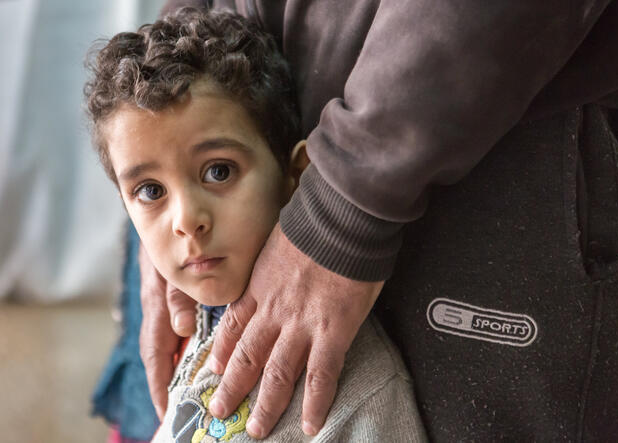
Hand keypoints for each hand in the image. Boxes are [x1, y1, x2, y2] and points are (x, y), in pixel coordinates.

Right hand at [139, 243, 196, 417]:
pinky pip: (183, 327)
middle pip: (162, 355)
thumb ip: (179, 294)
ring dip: (182, 367)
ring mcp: (168, 303)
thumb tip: (181, 329)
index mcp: (157, 305)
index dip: (161, 385)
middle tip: (185, 412)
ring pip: (173, 343)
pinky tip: (206, 356)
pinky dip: (191, 346)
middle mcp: (160, 308)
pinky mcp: (179, 295)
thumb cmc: (175, 237)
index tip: (168, 413)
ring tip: (198, 394)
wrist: (169, 210)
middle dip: (170, 384)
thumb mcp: (176, 264)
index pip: (156, 355)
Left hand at [207, 223, 383, 438]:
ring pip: (276, 374)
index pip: (234, 325)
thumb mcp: (279, 239)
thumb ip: (275, 261)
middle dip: (232, 387)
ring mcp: (301, 325)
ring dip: (265, 406)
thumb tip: (281, 264)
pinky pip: (321, 375)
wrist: (339, 219)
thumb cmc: (314, 223)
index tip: (214, 368)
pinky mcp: (332, 332)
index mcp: (260, 287)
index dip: (223, 351)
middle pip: (247, 357)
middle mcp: (274, 311)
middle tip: (219, 410)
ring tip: (256, 430)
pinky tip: (309, 425)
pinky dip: (314, 403)